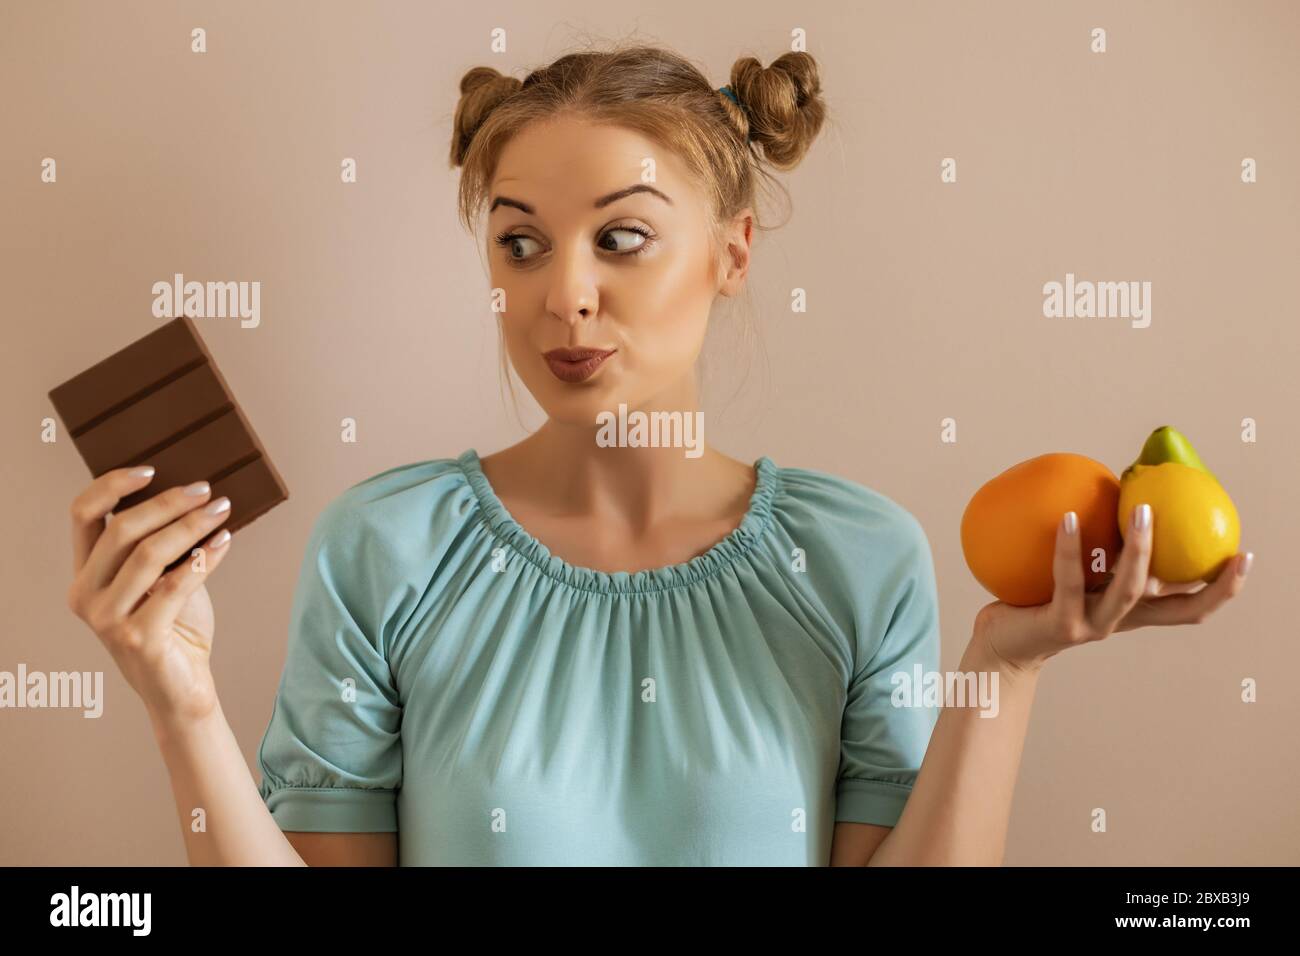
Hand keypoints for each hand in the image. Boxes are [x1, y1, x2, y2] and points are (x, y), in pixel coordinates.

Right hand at [65, 467, 233, 728]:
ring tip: (222, 511)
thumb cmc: (175, 628)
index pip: (82, 515)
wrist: (181, 688)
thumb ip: (164, 545)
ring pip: (148, 554)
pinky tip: (224, 542)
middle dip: (168, 503)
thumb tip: (195, 496)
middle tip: (206, 490)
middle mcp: (85, 595)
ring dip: (190, 526)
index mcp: (85, 575)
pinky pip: (174, 585)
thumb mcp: (163, 579)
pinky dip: (203, 558)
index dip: (112, 485)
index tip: (151, 468)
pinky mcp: (137, 638)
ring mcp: (106, 620)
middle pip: (120, 530)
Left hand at [973, 504, 1251, 675]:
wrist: (1002, 645)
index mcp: (1131, 611)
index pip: (1188, 606)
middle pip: (1176, 607)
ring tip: (1141, 511)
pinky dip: (1069, 547)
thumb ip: (1098, 551)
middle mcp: (1119, 622)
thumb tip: (1114, 500)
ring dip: (1138, 550)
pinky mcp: (1060, 624)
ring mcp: (1092, 626)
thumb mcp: (1078, 576)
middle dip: (1203, 578)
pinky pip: (1068, 578)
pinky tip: (1066, 517)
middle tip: (1218, 538)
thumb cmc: (1039, 602)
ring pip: (1128, 590)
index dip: (1220, 589)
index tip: (1244, 557)